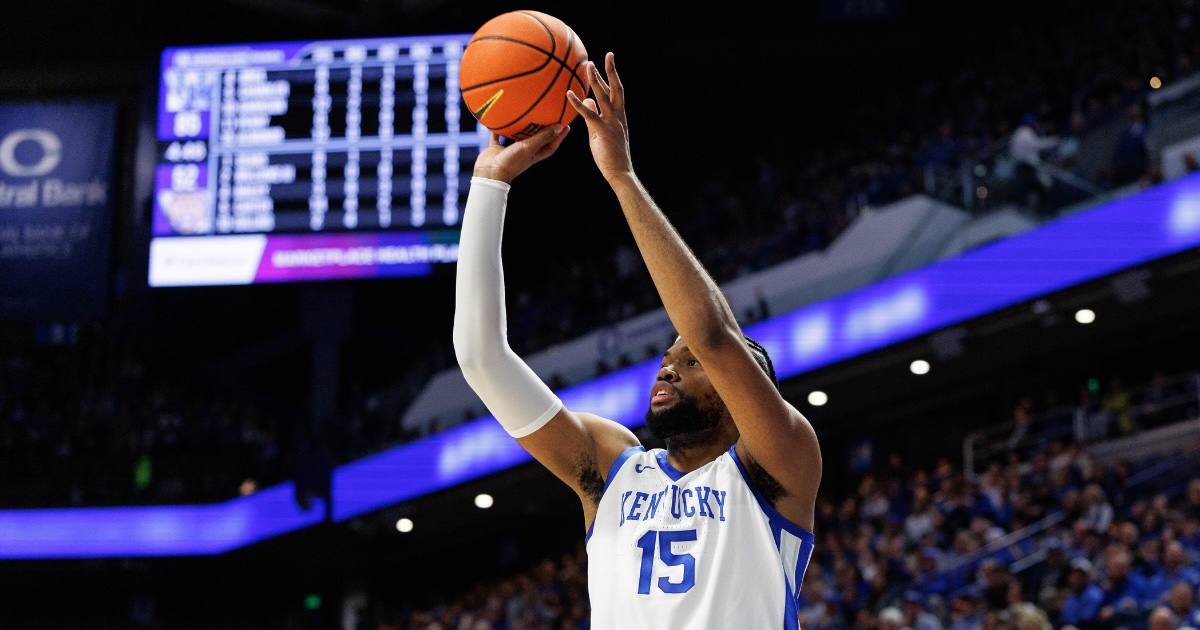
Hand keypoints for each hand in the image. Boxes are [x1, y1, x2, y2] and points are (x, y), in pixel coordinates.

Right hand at [473, 124, 569, 183]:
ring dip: (520, 127)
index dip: (559, 137)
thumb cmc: (511, 162)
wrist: (489, 174)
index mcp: (534, 155)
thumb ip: (543, 137)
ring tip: (525, 113)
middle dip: (542, 129)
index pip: (550, 145)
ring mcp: (510, 150)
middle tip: (547, 115)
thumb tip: (560, 126)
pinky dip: (498, 128)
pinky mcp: (497, 148)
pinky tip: (498, 116)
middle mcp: (523, 152)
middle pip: (535, 139)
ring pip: (517, 136)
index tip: (566, 126)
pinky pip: (498, 135)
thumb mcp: (529, 148)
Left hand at [566, 52, 633, 183]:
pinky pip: (589, 115)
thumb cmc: (610, 156)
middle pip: (616, 89)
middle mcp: (618, 117)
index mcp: (619, 117)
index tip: (606, 64)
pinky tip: (569, 95)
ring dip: (597, 80)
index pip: (615, 93)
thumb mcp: (599, 133)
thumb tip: (587, 100)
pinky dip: (578, 104)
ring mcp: (612, 123)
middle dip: (612, 71)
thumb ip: (593, 117)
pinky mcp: (603, 132)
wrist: (620, 173)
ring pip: (605, 97)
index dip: (611, 78)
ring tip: (589, 66)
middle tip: (608, 55)